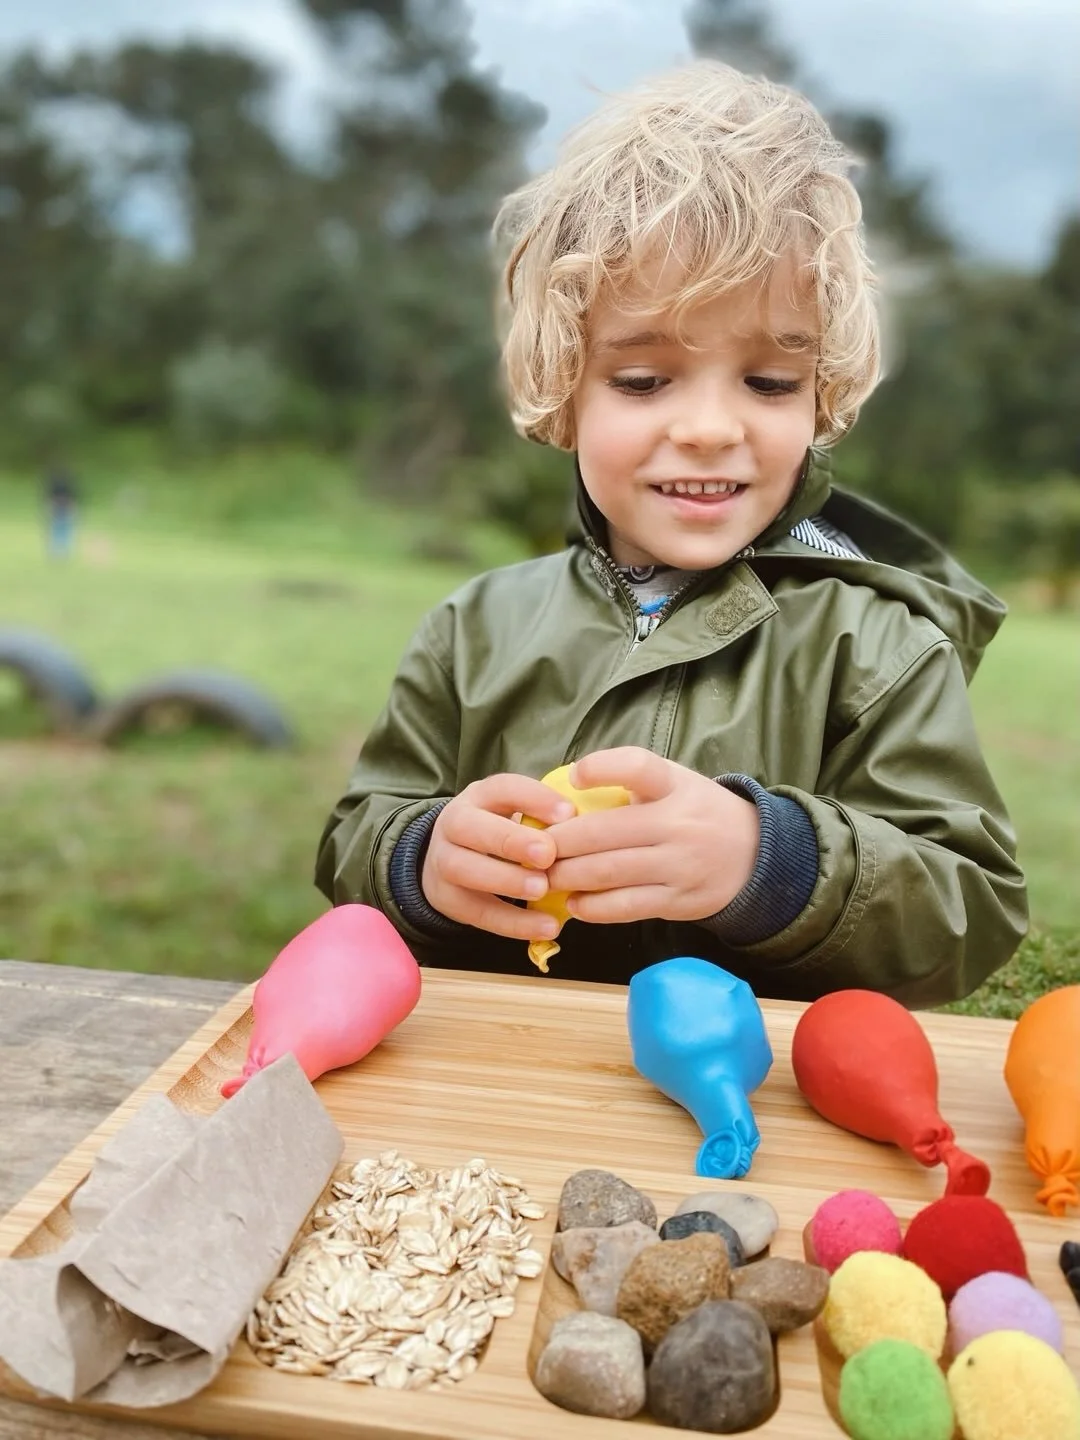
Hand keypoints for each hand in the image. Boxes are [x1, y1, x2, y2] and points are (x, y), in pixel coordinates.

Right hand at [421, 774, 574, 939]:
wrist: (454, 859)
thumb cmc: (503, 833)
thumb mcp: (518, 814)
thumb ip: (546, 818)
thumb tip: (590, 825)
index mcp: (480, 796)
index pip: (502, 788)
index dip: (534, 798)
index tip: (568, 813)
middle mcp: (454, 823)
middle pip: (469, 826)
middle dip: (510, 840)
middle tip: (547, 855)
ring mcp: (443, 861)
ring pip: (464, 869)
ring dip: (505, 880)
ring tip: (542, 890)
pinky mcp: (448, 899)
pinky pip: (478, 912)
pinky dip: (513, 922)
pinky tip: (547, 926)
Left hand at [545, 747, 759, 924]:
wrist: (756, 855)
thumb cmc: (697, 812)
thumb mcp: (675, 784)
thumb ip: (630, 783)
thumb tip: (564, 793)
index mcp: (675, 786)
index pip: (637, 766)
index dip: (601, 768)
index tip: (575, 777)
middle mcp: (678, 823)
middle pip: (605, 831)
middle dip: (560, 842)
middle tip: (534, 848)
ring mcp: (679, 865)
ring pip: (610, 872)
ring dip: (568, 876)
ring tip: (545, 876)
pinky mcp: (678, 900)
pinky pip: (626, 906)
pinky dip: (593, 907)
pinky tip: (574, 903)